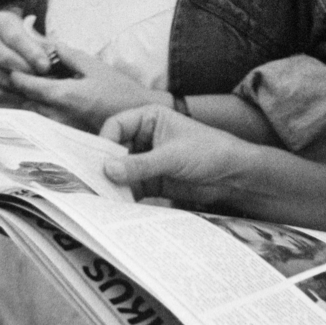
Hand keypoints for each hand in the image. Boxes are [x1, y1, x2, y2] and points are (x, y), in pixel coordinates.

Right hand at [0, 10, 50, 106]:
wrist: (15, 47)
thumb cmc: (32, 41)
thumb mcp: (39, 36)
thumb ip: (45, 45)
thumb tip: (53, 56)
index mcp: (1, 20)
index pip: (15, 37)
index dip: (31, 53)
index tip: (46, 66)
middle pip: (4, 57)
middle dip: (25, 71)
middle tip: (41, 81)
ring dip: (17, 86)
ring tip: (34, 90)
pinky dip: (7, 96)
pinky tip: (21, 97)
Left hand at [5, 40, 169, 130]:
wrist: (137, 116)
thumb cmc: (118, 90)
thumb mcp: (93, 65)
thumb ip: (67, 54)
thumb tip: (47, 43)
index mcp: (62, 95)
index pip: (27, 84)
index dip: (13, 73)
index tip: (6, 63)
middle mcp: (57, 114)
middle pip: (22, 100)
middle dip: (12, 87)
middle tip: (3, 72)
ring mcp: (59, 127)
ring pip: (29, 113)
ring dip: (19, 100)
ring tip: (11, 87)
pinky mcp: (65, 134)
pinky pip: (40, 122)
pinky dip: (31, 111)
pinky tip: (29, 102)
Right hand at [99, 105, 257, 207]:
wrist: (234, 176)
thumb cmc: (209, 151)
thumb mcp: (173, 156)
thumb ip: (141, 164)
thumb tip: (108, 169)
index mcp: (149, 118)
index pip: (117, 125)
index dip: (106, 141)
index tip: (98, 161)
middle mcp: (144, 137)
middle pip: (115, 149)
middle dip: (105, 165)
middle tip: (91, 182)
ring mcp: (147, 160)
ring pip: (120, 171)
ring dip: (112, 183)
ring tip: (100, 198)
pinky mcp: (152, 181)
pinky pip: (131, 187)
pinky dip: (123, 196)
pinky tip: (116, 206)